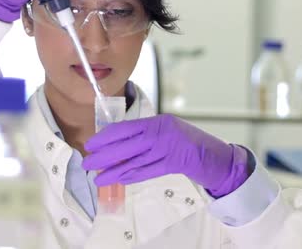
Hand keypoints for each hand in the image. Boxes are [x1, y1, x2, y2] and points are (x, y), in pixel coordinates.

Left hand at [82, 114, 250, 197]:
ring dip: (113, 170)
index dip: (105, 137)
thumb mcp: (166, 128)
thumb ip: (145, 133)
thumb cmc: (186, 140)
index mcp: (156, 122)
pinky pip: (145, 172)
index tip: (91, 144)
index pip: (124, 128)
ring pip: (133, 161)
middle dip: (103, 155)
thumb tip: (116, 143)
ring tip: (97, 177)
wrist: (214, 154)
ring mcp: (166, 150)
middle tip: (87, 162)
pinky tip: (117, 179)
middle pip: (125, 145)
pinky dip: (129, 176)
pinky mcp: (171, 165)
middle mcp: (159, 134)